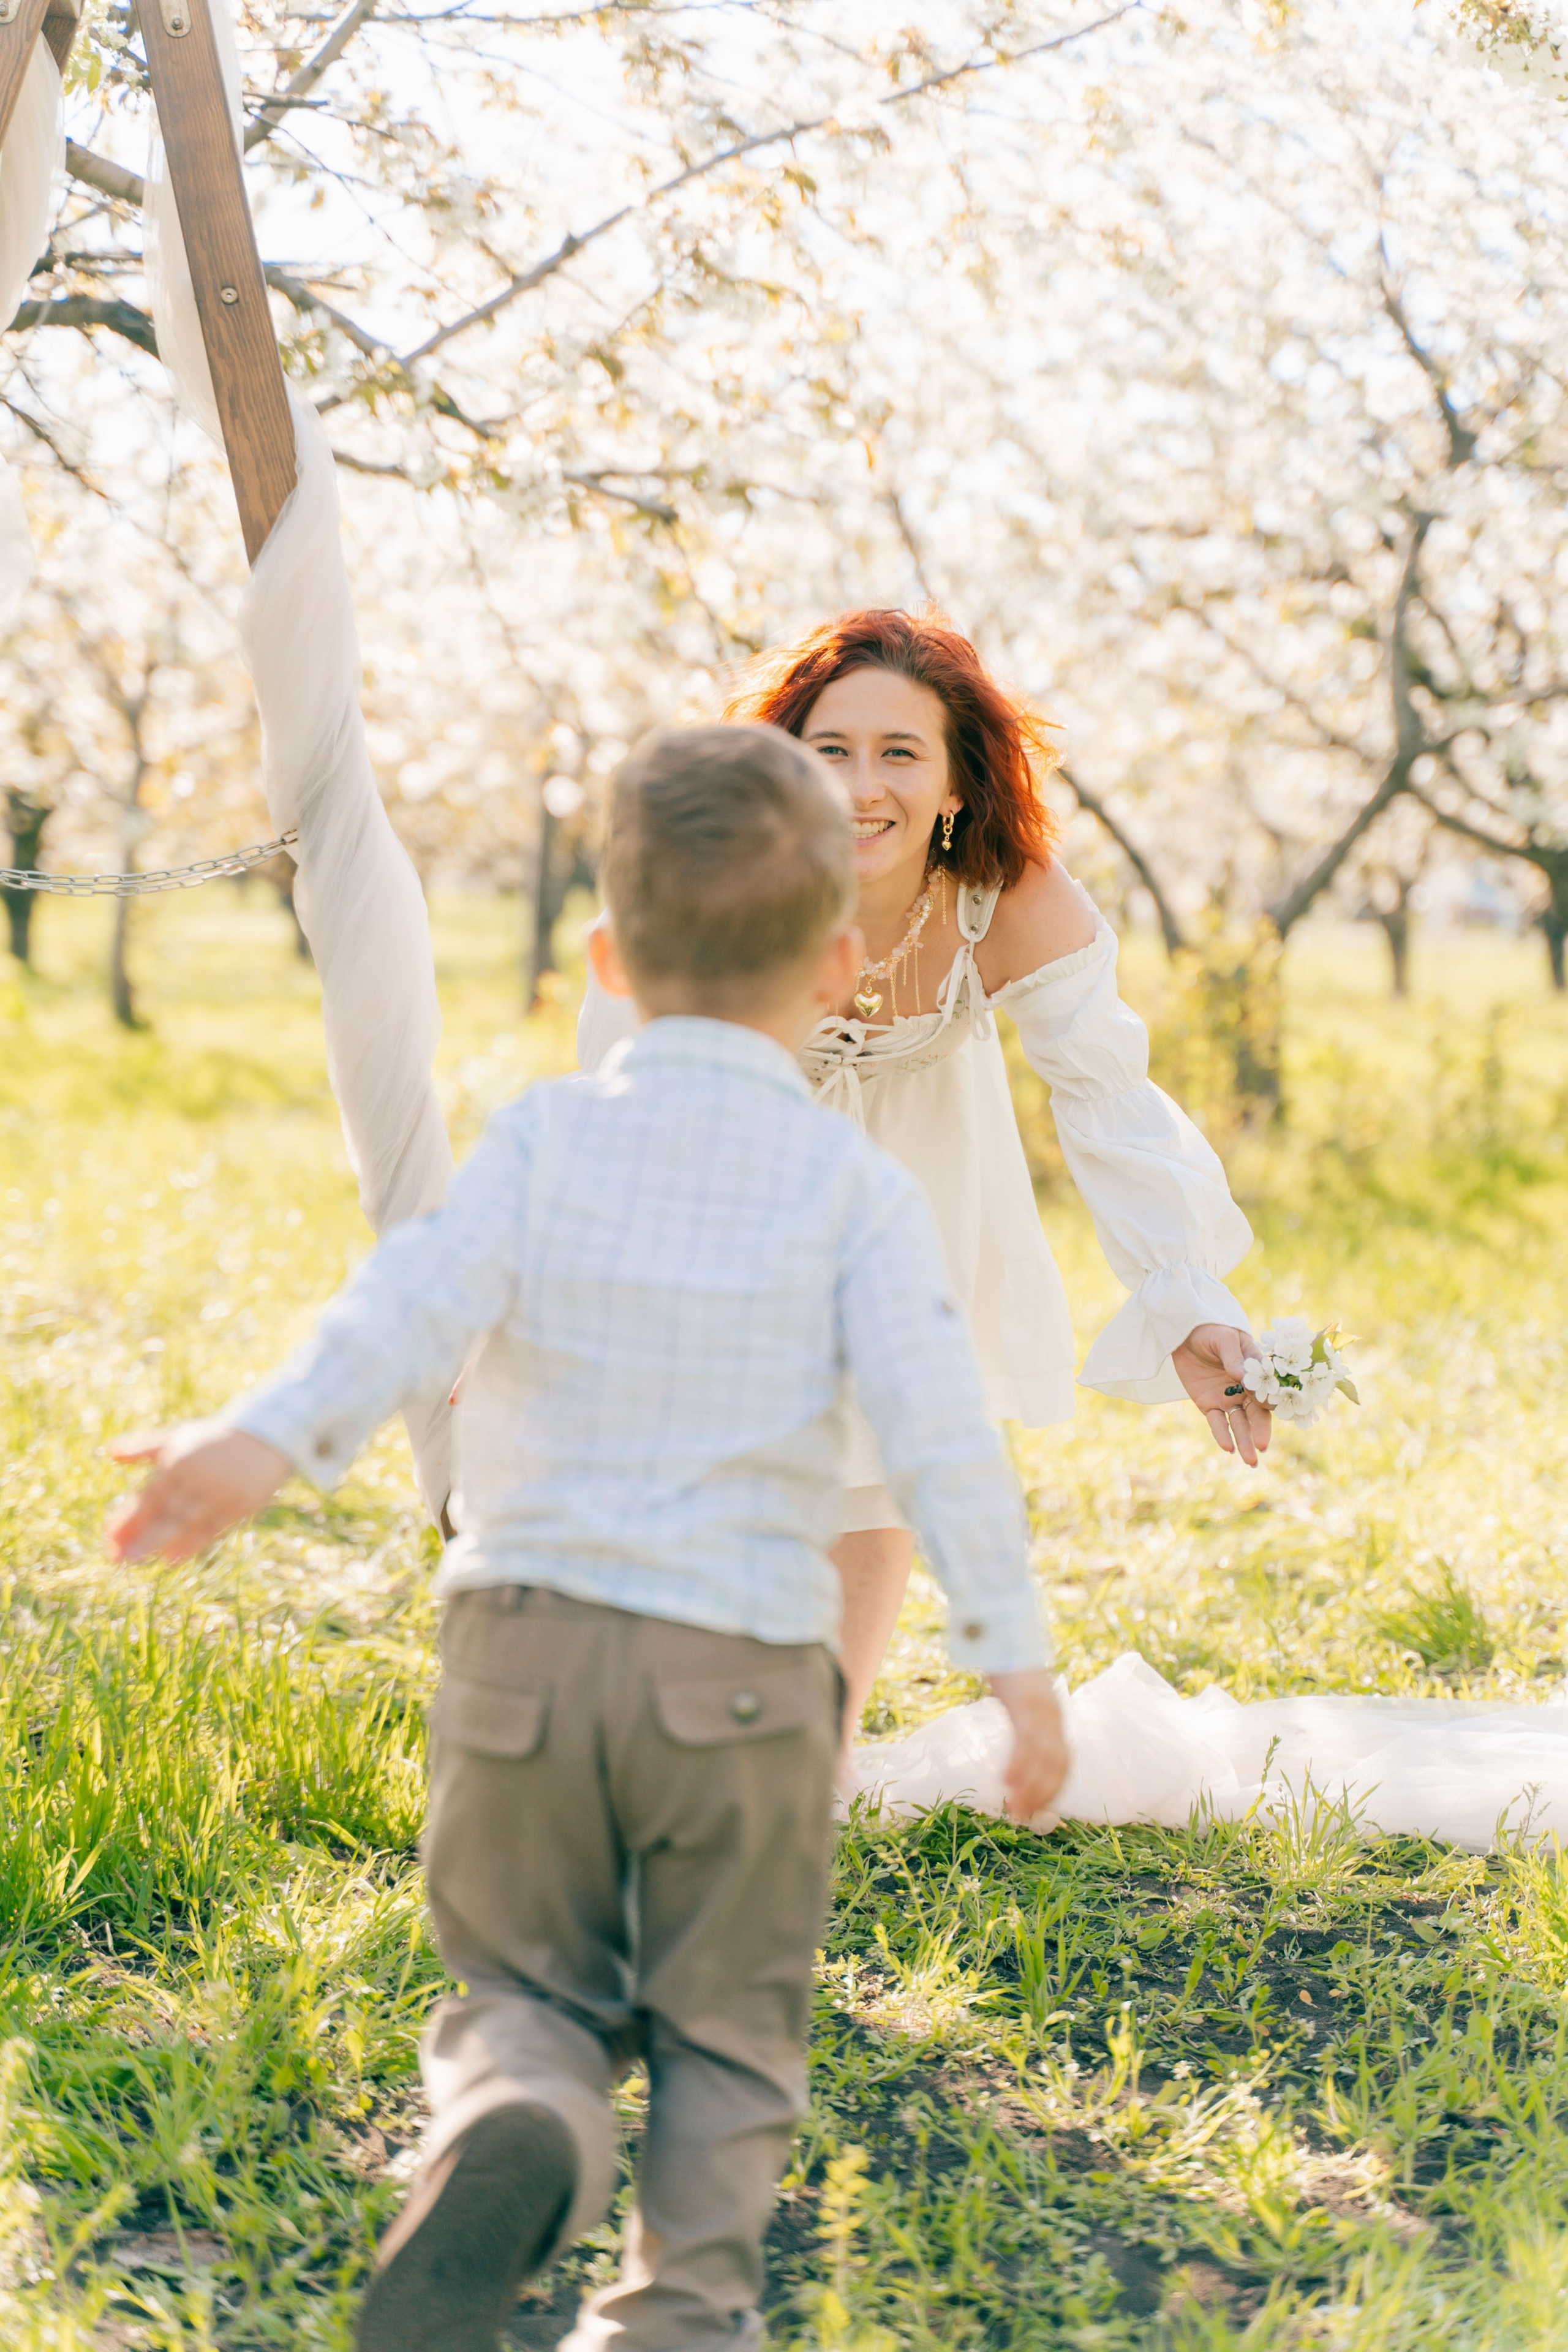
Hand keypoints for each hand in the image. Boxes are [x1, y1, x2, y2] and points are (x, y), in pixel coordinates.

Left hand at [105, 1424, 290, 1562]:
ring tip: (138, 1560)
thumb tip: (111, 1452)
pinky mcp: (240, 1504)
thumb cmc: (213, 1439)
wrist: (266, 1435)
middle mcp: (197, 1478)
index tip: (110, 1538)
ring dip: (160, 1543)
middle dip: (140, 1537)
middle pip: (163, 1514)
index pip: (148, 1496)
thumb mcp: (178, 1437)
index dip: (129, 1518)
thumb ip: (144, 1448)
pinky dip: (192, 1544)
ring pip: (186, 1524)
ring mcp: (219, 1493)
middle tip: (118, 1559)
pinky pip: (213, 1528)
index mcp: (178, 1461)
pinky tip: (173, 1558)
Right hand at [988, 1668, 1069, 1824]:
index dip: (1054, 1788)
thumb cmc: (1009, 1665)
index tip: (1040, 1809)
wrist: (1006, 1631)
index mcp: (1054, 1717)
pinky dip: (1019, 1764)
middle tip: (1024, 1818)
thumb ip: (1025, 1718)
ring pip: (1043, 1758)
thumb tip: (1021, 1740)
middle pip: (1057, 1765)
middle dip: (1043, 1795)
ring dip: (1031, 1787)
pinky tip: (1007, 1781)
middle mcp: (1053, 1716)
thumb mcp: (1021, 1696)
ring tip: (1015, 1810)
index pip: (1064, 1762)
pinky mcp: (1025, 1704)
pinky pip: (1025, 1741)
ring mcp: (1041, 1710)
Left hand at [1172, 1322, 1271, 1466]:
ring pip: (1239, 1424)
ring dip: (1245, 1441)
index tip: (1268, 1409)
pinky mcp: (1209, 1405)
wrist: (1184, 1333)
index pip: (1267, 1391)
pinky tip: (1228, 1448)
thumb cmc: (1211, 1331)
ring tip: (1250, 1461)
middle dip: (1261, 1431)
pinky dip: (1222, 1435)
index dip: (1269, 1401)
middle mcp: (1245, 1389)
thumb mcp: (1224, 1339)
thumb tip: (1242, 1376)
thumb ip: (1234, 1358)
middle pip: (1256, 1414)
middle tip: (1263, 1447)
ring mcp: (1227, 1398)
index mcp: (1256, 1372)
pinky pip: (1217, 1423)